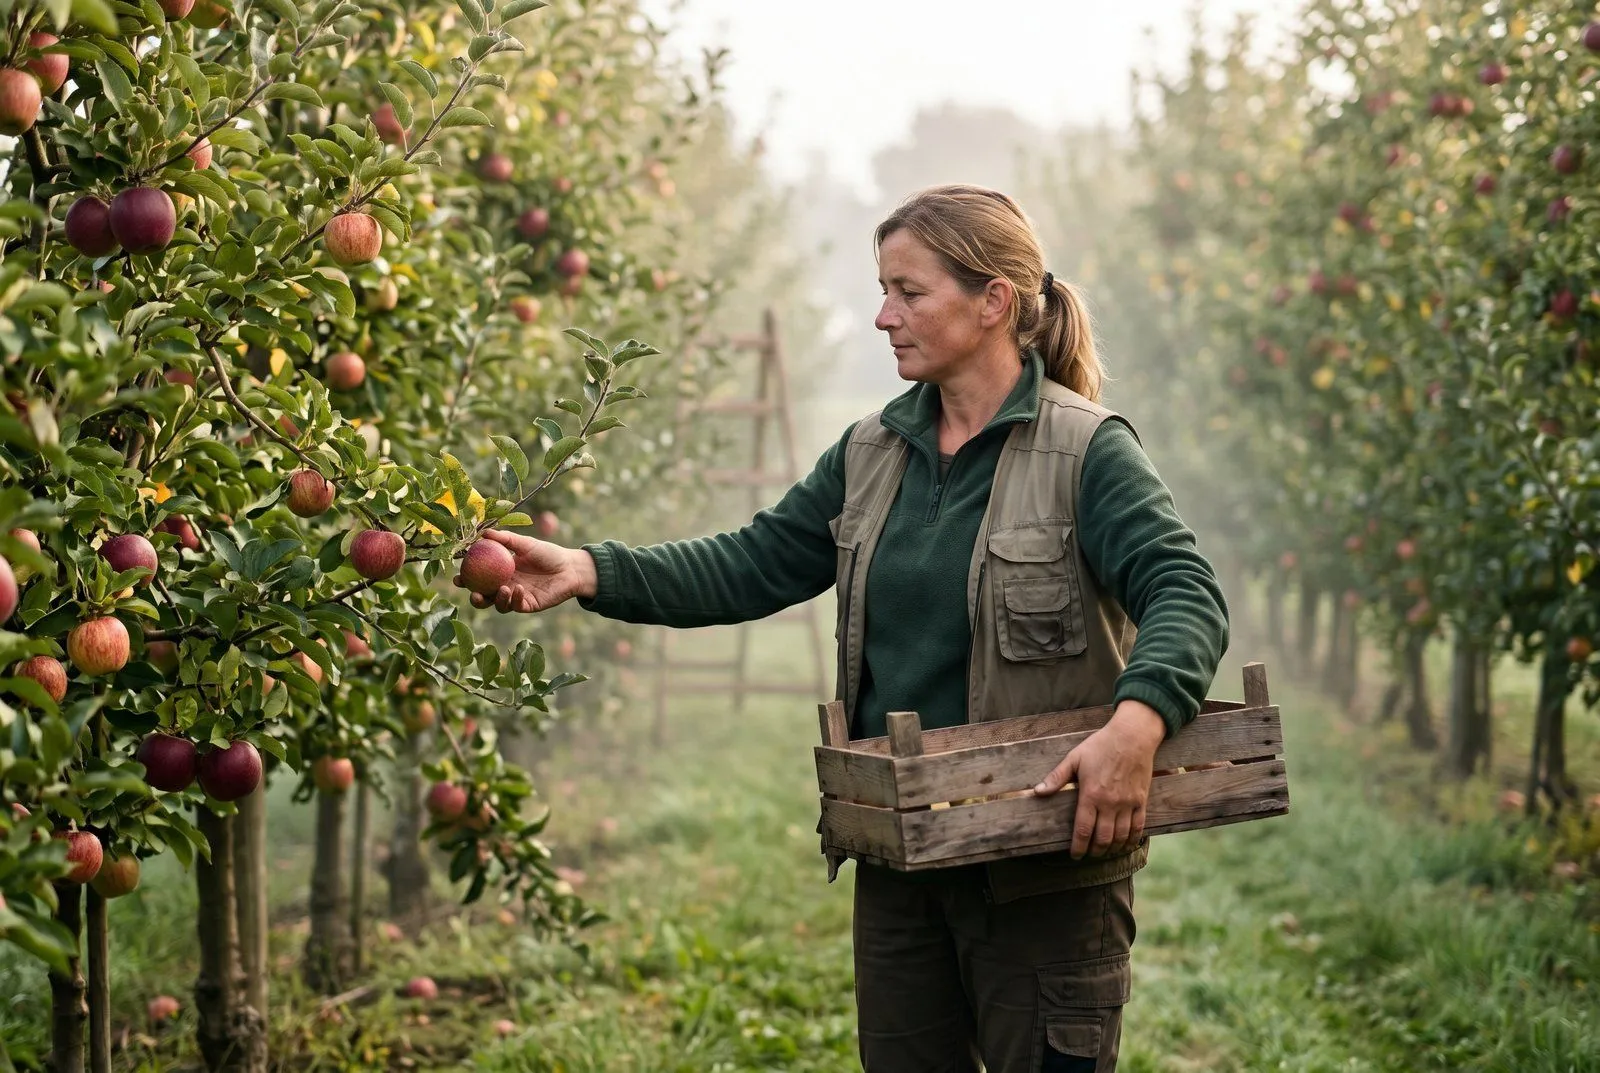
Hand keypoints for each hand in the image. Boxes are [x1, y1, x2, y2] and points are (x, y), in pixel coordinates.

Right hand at [452, 528, 597, 613]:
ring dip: (496, 599)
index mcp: (501, 571)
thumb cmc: (548, 553)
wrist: (570, 567)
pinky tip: (519, 589)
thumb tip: (483, 532)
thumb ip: (505, 539)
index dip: (466, 580)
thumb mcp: (525, 543)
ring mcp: (516, 597)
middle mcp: (506, 585)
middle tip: (473, 593)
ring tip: (503, 588)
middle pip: (484, 596)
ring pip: (498, 605)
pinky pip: (516, 606)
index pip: (479, 577)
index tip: (457, 578)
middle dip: (475, 598)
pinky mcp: (528, 605)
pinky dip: (515, 599)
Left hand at [1033, 700, 1165, 858]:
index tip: (1074, 855)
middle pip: (1102, 839)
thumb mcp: (1074, 758)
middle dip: (1094, 851)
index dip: (1078, 847)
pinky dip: (1131, 840)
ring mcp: (1127, 804)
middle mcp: (1110, 804)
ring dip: (1112, 849)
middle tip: (1089, 854)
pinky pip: (1138, 827)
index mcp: (1091, 795)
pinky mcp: (1141, 801)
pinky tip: (1125, 844)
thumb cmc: (1100, 746)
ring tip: (1104, 852)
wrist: (1132, 736)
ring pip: (1120, 837)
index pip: (1083, 830)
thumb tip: (1037, 792)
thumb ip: (1056, 778)